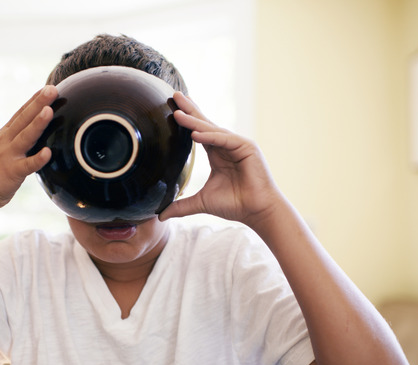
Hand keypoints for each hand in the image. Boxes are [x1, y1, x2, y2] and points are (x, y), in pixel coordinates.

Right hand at [0, 85, 57, 209]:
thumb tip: (37, 133)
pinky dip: (38, 159)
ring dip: (37, 123)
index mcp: (6, 135)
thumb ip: (19, 140)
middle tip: (52, 89)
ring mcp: (9, 155)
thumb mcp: (5, 151)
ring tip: (49, 110)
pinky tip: (48, 153)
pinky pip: (27, 165)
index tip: (47, 86)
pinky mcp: (12, 172)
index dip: (34, 99)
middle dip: (38, 103)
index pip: (21, 113)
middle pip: (24, 119)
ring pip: (25, 137)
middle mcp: (7, 141)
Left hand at [159, 92, 282, 225]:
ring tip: (177, 114)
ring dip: (194, 122)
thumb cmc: (234, 204)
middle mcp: (226, 145)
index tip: (171, 108)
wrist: (256, 212)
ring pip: (212, 130)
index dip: (186, 120)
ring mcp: (238, 145)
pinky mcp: (247, 148)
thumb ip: (181, 206)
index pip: (198, 132)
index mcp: (217, 153)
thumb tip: (160, 215)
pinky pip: (224, 139)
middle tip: (174, 95)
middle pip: (204, 124)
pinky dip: (210, 136)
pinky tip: (195, 134)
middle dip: (189, 109)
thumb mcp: (201, 203)